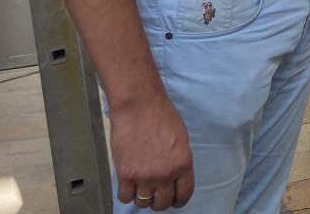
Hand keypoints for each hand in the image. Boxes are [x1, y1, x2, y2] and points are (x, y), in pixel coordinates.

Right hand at [110, 94, 193, 209]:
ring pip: (144, 203)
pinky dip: (127, 194)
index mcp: (183, 164)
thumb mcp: (181, 139)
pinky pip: (125, 197)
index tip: (174, 200)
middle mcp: (165, 174)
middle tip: (156, 194)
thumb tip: (174, 175)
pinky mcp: (125, 175)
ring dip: (143, 198)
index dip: (179, 200)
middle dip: (160, 201)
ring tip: (142, 188)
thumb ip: (179, 160)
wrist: (139, 106)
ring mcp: (144, 176)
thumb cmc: (162, 116)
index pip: (184, 194)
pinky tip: (129, 185)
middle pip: (162, 203)